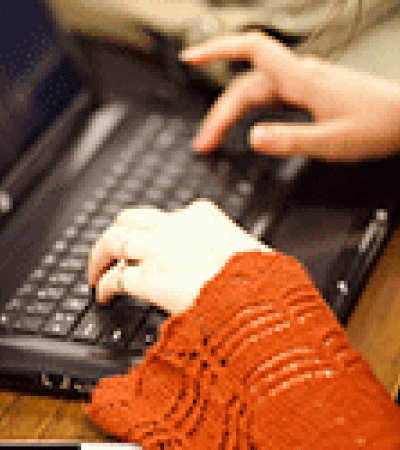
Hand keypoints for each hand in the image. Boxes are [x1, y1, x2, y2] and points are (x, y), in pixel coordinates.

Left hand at [87, 199, 273, 313]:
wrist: (260, 301)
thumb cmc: (262, 281)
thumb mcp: (248, 250)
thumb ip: (228, 246)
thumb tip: (227, 256)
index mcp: (201, 215)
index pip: (165, 216)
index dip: (151, 232)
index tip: (147, 244)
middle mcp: (175, 226)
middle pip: (129, 219)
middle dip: (116, 234)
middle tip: (108, 251)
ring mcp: (159, 249)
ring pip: (114, 241)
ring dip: (99, 256)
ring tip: (95, 272)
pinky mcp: (148, 278)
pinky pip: (115, 278)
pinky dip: (104, 286)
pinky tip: (103, 296)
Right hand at [180, 32, 399, 161]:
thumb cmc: (377, 126)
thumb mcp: (332, 142)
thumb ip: (291, 140)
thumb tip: (252, 138)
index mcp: (302, 80)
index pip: (252, 50)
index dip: (218, 49)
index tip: (191, 57)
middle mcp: (300, 75)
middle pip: (246, 84)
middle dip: (219, 111)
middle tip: (203, 142)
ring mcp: (304, 82)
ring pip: (256, 90)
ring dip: (231, 111)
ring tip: (214, 135)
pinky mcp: (309, 91)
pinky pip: (270, 94)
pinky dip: (249, 106)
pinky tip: (244, 119)